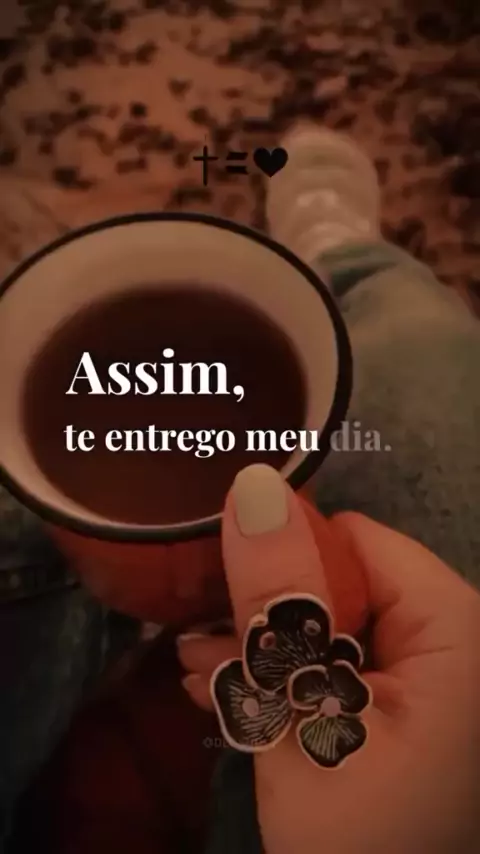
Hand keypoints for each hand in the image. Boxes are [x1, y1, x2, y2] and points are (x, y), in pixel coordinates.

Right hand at [178, 464, 479, 853]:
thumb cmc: (361, 841)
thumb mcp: (306, 720)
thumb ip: (278, 602)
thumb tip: (251, 484)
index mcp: (453, 627)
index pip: (354, 540)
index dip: (284, 559)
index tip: (222, 591)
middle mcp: (447, 641)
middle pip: (339, 585)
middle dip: (265, 613)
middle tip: (197, 642)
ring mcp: (423, 681)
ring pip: (330, 631)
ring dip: (264, 651)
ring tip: (199, 672)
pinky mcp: (399, 715)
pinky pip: (338, 672)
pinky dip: (288, 682)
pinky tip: (228, 693)